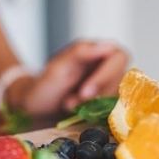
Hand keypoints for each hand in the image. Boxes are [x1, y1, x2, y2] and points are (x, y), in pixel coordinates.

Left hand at [5, 40, 128, 115]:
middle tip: (72, 102)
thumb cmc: (46, 84)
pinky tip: (77, 112)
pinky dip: (95, 114)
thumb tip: (108, 45)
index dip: (106, 75)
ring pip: (118, 96)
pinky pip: (114, 109)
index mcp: (98, 50)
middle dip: (98, 94)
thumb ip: (82, 52)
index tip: (86, 91)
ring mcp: (110, 85)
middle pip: (122, 79)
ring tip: (69, 105)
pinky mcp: (108, 103)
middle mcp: (107, 66)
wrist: (36, 107)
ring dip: (94, 105)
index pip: (119, 57)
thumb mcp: (58, 66)